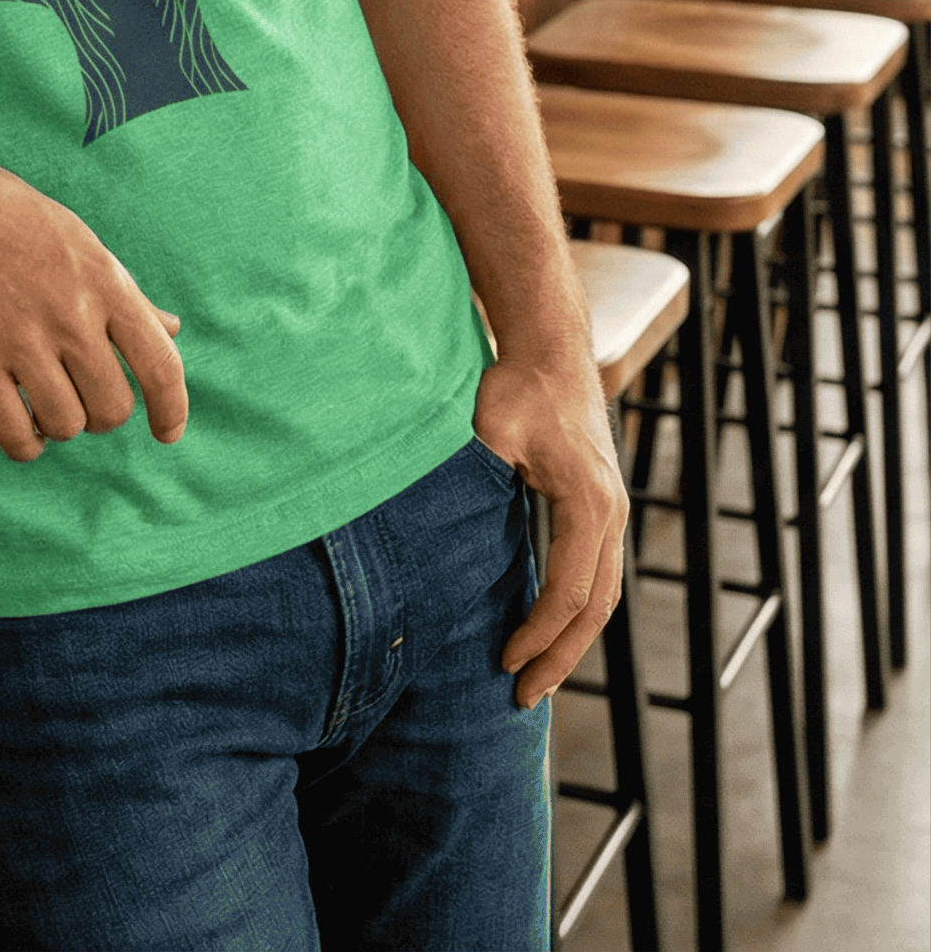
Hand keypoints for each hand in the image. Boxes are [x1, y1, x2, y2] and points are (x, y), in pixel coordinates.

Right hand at [0, 145, 187, 462]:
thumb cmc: (10, 217)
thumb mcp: (80, 243)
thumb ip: (127, 294)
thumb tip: (172, 329)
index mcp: (104, 282)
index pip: (161, 366)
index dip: (172, 410)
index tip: (167, 432)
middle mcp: (70, 315)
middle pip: (113, 407)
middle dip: (103, 412)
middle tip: (81, 394)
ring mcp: (20, 341)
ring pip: (67, 425)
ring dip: (61, 423)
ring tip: (44, 399)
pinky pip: (14, 435)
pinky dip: (25, 443)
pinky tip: (21, 424)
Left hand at [474, 352, 628, 709]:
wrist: (552, 353)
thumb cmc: (518, 388)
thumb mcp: (490, 425)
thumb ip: (473, 472)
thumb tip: (437, 522)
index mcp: (588, 501)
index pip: (570, 588)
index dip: (538, 632)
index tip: (504, 661)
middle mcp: (612, 514)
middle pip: (596, 607)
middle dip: (560, 657)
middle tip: (522, 697)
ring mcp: (614, 514)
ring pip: (603, 599)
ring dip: (572, 644)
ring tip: (536, 682)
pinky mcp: (603, 512)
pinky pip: (597, 578)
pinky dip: (576, 615)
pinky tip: (547, 637)